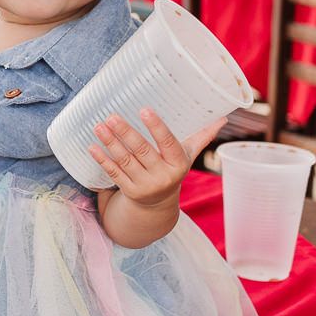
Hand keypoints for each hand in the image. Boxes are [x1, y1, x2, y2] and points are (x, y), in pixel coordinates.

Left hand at [88, 109, 225, 206]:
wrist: (158, 206)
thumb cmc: (173, 169)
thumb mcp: (188, 155)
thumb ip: (203, 136)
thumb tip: (224, 118)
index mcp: (178, 164)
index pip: (168, 143)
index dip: (157, 127)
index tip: (145, 110)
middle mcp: (162, 176)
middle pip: (142, 151)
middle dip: (126, 133)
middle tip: (112, 116)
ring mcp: (144, 185)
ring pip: (125, 161)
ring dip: (110, 143)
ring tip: (99, 126)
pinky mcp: (129, 191)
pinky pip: (114, 173)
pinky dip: (102, 159)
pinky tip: (92, 146)